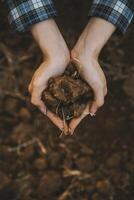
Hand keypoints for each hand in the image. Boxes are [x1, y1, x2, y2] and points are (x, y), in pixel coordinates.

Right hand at [29, 19, 69, 131]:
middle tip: (70, 128)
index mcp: (40, 95)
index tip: (64, 128)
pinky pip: (67, 98)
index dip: (56, 121)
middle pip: (55, 110)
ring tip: (74, 121)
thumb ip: (35, 97)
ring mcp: (55, 90)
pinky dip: (71, 104)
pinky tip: (77, 109)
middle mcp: (47, 94)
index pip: (48, 112)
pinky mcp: (63, 86)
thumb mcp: (38, 83)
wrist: (57, 54)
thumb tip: (39, 108)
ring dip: (67, 113)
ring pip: (61, 105)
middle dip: (62, 119)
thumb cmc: (47, 67)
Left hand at [68, 17, 115, 133]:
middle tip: (64, 127)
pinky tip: (58, 106)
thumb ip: (98, 100)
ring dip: (67, 111)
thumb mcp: (99, 85)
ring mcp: (80, 89)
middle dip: (71, 119)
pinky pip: (69, 96)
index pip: (84, 113)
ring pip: (73, 104)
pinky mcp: (74, 84)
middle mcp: (87, 94)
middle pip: (78, 110)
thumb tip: (92, 112)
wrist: (83, 53)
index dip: (77, 122)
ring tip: (60, 118)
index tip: (70, 129)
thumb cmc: (92, 69)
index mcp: (94, 96)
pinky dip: (64, 101)